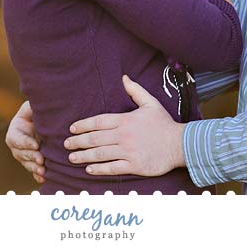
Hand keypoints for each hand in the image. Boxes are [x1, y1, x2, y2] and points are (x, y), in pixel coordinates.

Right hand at [5, 101, 44, 183]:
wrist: (47, 123)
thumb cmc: (38, 112)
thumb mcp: (32, 107)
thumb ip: (30, 107)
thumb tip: (33, 104)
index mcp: (14, 132)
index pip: (17, 139)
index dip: (26, 143)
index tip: (37, 145)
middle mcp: (16, 146)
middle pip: (21, 153)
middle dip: (31, 157)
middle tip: (41, 159)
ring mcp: (24, 155)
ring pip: (26, 164)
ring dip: (34, 168)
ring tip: (43, 170)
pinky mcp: (32, 162)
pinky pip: (32, 171)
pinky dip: (37, 176)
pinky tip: (43, 178)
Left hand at [64, 75, 185, 176]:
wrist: (180, 144)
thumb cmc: (164, 123)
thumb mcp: (150, 103)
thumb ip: (135, 90)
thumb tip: (124, 77)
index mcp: (125, 120)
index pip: (98, 121)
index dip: (83, 125)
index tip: (72, 128)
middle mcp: (124, 136)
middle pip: (95, 139)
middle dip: (78, 141)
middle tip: (66, 144)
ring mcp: (128, 152)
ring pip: (100, 154)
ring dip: (84, 156)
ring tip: (72, 157)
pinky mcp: (134, 166)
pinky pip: (112, 168)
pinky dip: (99, 169)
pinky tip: (89, 169)